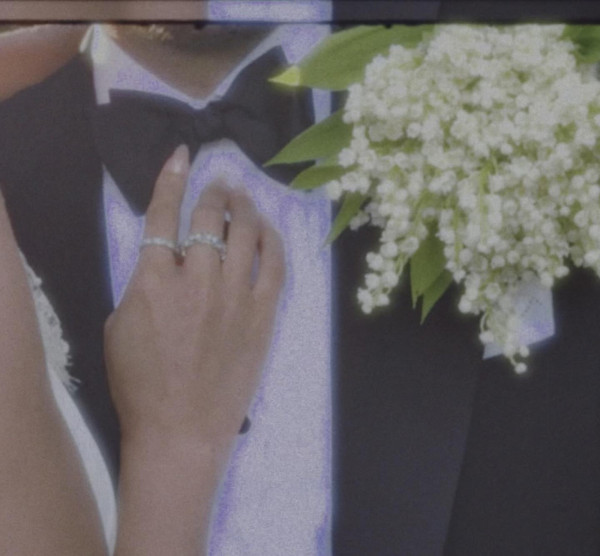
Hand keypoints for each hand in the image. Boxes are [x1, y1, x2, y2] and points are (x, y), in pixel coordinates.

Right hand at [104, 145, 284, 451]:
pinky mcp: (262, 315)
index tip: (183, 157)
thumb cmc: (140, 386)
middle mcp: (197, 280)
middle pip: (209, 218)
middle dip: (214, 192)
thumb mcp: (119, 328)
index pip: (164, 216)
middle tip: (220, 183)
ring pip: (246, 234)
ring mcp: (235, 297)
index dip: (172, 179)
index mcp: (153, 281)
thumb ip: (141, 286)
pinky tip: (270, 228)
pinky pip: (275, 266)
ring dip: (245, 207)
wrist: (181, 430)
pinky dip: (274, 241)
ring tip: (244, 196)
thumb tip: (164, 263)